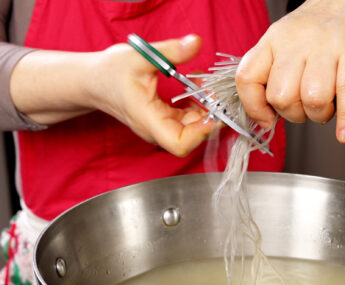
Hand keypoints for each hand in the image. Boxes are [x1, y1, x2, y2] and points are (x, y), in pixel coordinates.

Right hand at [87, 34, 215, 156]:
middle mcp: (156, 129)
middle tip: (212, 91)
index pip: (179, 144)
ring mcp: (161, 127)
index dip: (200, 133)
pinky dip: (197, 105)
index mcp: (148, 120)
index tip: (211, 112)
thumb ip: (170, 51)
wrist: (93, 81)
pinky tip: (195, 87)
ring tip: (203, 84)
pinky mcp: (165, 120)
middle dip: (207, 116)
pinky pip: (188, 120)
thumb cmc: (110, 71)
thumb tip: (195, 43)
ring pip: (193, 128)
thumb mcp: (139, 56)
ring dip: (204, 108)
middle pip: (191, 137)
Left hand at [236, 0, 344, 143]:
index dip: (254, 107)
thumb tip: (265, 117)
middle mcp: (296, 42)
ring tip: (326, 108)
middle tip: (305, 109)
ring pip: (312, 99)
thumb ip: (271, 74)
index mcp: (273, 40)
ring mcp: (326, 46)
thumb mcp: (285, 41)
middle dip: (294, 115)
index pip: (247, 78)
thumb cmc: (320, 27)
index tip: (266, 118)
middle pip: (281, 96)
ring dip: (319, 115)